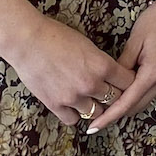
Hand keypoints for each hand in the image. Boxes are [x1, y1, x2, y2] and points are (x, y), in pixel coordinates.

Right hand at [6, 13, 133, 128]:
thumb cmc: (56, 35)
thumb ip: (100, 62)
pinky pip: (73, 120)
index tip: (125, 82)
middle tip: (110, 93)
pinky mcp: (55, 105)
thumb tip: (110, 74)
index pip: (128, 82)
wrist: (27, 41)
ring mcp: (73, 97)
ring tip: (90, 99)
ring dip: (95, 106)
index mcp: (102, 65)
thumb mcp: (87, 44)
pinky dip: (74, 114)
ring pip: (96, 113)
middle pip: (115, 100)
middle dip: (115, 96)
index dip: (128, 82)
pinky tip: (72, 105)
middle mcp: (91, 84)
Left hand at [91, 0, 155, 134]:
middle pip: (135, 107)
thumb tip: (110, 82)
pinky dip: (136, 98)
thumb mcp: (135, 40)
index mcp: (153, 73)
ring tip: (105, 107)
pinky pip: (150, 95)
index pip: (126, 103)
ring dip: (126, 106)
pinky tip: (123, 93)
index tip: (93, 127)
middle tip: (93, 118)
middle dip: (115, 115)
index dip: (108, 117)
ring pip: (143, 103)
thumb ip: (122, 64)